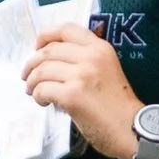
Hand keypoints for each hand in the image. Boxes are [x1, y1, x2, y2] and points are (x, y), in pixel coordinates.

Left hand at [22, 28, 138, 158]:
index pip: (67, 30)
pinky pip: (43, 89)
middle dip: (32, 63)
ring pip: (42, 70)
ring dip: (32, 82)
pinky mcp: (73, 95)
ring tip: (33, 92)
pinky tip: (43, 102)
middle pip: (49, 51)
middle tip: (28, 76)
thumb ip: (86, 61)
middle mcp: (91, 56)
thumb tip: (53, 63)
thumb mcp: (107, 70)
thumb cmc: (119, 105)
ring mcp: (82, 75)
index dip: (46, 36)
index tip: (36, 48)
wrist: (131, 128)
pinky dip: (38, 95)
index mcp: (100, 48)